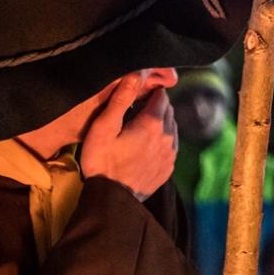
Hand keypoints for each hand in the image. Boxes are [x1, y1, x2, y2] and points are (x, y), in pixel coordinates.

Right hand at [79, 72, 177, 198]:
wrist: (111, 198)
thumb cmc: (102, 161)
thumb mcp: (103, 128)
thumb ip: (120, 100)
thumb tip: (134, 76)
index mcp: (153, 123)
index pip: (161, 96)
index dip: (150, 92)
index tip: (138, 95)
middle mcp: (169, 136)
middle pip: (168, 111)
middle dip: (155, 106)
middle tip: (136, 110)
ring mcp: (171, 153)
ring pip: (171, 128)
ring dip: (160, 123)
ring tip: (139, 128)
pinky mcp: (170, 166)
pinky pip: (171, 145)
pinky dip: (162, 140)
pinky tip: (145, 145)